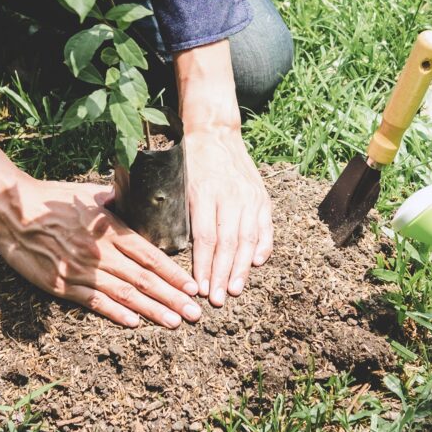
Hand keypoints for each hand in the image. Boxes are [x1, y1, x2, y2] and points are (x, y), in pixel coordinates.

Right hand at [0, 120, 201, 328]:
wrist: (11, 210)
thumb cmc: (50, 199)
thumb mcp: (87, 193)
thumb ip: (114, 199)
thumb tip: (134, 192)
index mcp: (110, 229)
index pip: (150, 255)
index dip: (173, 273)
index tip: (192, 287)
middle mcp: (100, 252)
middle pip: (143, 279)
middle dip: (171, 297)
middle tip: (194, 313)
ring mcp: (81, 271)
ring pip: (123, 294)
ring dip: (151, 310)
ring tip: (174, 322)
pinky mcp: (60, 285)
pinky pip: (93, 301)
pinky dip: (115, 313)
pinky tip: (135, 322)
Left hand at [184, 126, 272, 304]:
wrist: (215, 131)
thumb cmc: (188, 159)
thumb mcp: (176, 181)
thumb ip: (176, 212)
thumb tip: (166, 249)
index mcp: (206, 192)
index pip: (206, 238)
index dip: (204, 266)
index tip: (200, 288)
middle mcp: (231, 196)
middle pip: (229, 244)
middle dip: (222, 275)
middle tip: (217, 300)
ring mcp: (249, 196)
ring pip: (248, 239)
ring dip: (241, 268)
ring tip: (234, 289)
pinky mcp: (261, 197)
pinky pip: (265, 227)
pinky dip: (263, 247)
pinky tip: (255, 264)